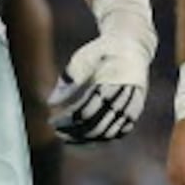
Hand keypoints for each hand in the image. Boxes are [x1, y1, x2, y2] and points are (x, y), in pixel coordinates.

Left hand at [52, 0, 153, 145]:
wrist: (132, 46)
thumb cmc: (102, 51)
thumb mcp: (84, 57)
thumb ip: (68, 78)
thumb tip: (50, 102)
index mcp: (111, 82)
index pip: (85, 112)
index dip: (67, 121)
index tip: (51, 122)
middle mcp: (124, 98)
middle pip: (95, 127)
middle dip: (73, 132)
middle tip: (57, 131)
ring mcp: (132, 107)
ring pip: (107, 134)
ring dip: (85, 139)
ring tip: (67, 137)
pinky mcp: (135, 112)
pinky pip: (118, 133)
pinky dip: (101, 139)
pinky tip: (85, 137)